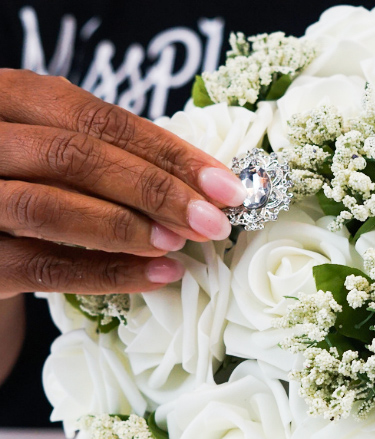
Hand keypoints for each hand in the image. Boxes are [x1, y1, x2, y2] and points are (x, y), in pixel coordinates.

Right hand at [0, 69, 246, 298]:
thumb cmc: (32, 189)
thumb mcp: (59, 156)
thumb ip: (112, 156)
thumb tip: (204, 185)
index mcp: (9, 99)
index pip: (96, 119)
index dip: (167, 153)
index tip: (225, 185)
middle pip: (73, 157)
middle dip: (155, 190)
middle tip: (212, 221)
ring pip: (49, 207)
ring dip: (128, 227)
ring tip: (181, 243)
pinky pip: (43, 267)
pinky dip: (108, 272)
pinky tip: (158, 275)